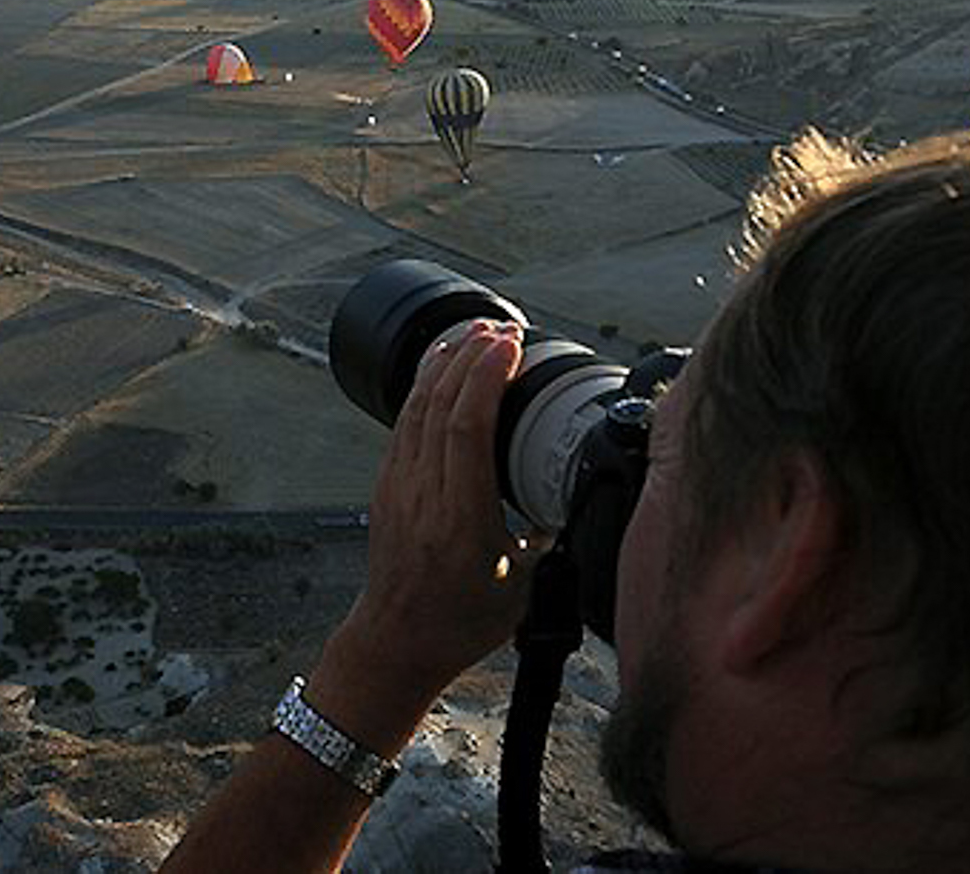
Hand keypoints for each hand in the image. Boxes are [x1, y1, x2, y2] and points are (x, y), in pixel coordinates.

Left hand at [321, 322, 542, 725]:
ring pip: (415, 407)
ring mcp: (398, 486)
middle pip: (438, 405)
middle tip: (503, 326)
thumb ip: (552, 533)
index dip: (485, 377)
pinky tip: (441, 369)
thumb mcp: (524, 582)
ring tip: (476, 332)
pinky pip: (404, 422)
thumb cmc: (461, 621)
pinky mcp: (388, 485)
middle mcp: (422, 495)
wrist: (396, 642)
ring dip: (445, 363)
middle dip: (469, 355)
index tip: (510, 343)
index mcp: (459, 519)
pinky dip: (424, 387)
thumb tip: (581, 492)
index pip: (465, 428)